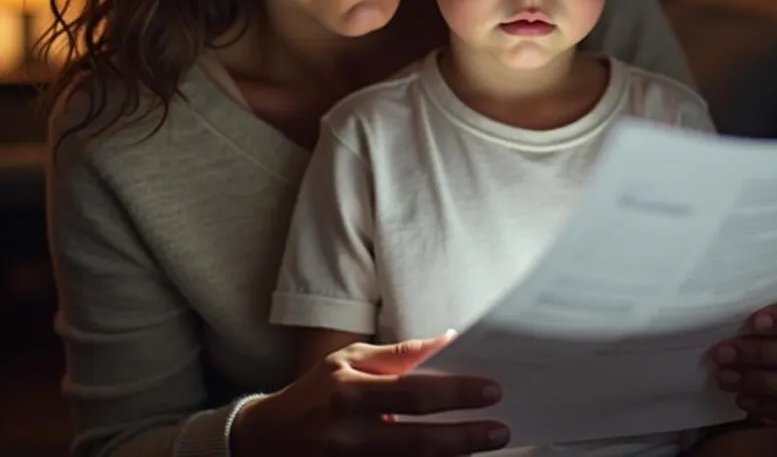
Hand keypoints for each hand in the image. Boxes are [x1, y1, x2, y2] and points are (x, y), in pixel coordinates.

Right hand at [231, 332, 508, 456]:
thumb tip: (447, 340)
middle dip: (464, 437)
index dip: (455, 393)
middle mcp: (348, 433)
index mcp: (349, 392)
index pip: (414, 392)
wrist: (266, 440)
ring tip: (483, 446)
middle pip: (417, 440)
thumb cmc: (316, 392)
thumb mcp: (349, 361)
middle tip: (499, 430)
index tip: (491, 390)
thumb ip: (398, 355)